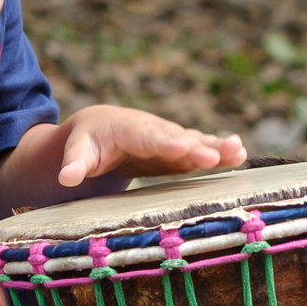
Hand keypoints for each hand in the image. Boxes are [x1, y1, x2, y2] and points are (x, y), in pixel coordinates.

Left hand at [54, 106, 245, 189]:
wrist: (102, 127)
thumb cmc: (88, 142)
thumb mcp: (77, 150)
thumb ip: (74, 163)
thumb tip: (66, 178)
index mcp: (127, 129)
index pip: (146, 137)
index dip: (165, 142)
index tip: (182, 147)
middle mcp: (153, 130)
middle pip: (177, 138)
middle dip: (197, 147)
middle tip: (217, 156)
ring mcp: (168, 139)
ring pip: (194, 142)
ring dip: (216, 146)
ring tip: (238, 150)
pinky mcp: (177, 150)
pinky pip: (199, 149)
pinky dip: (218, 151)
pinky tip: (239, 153)